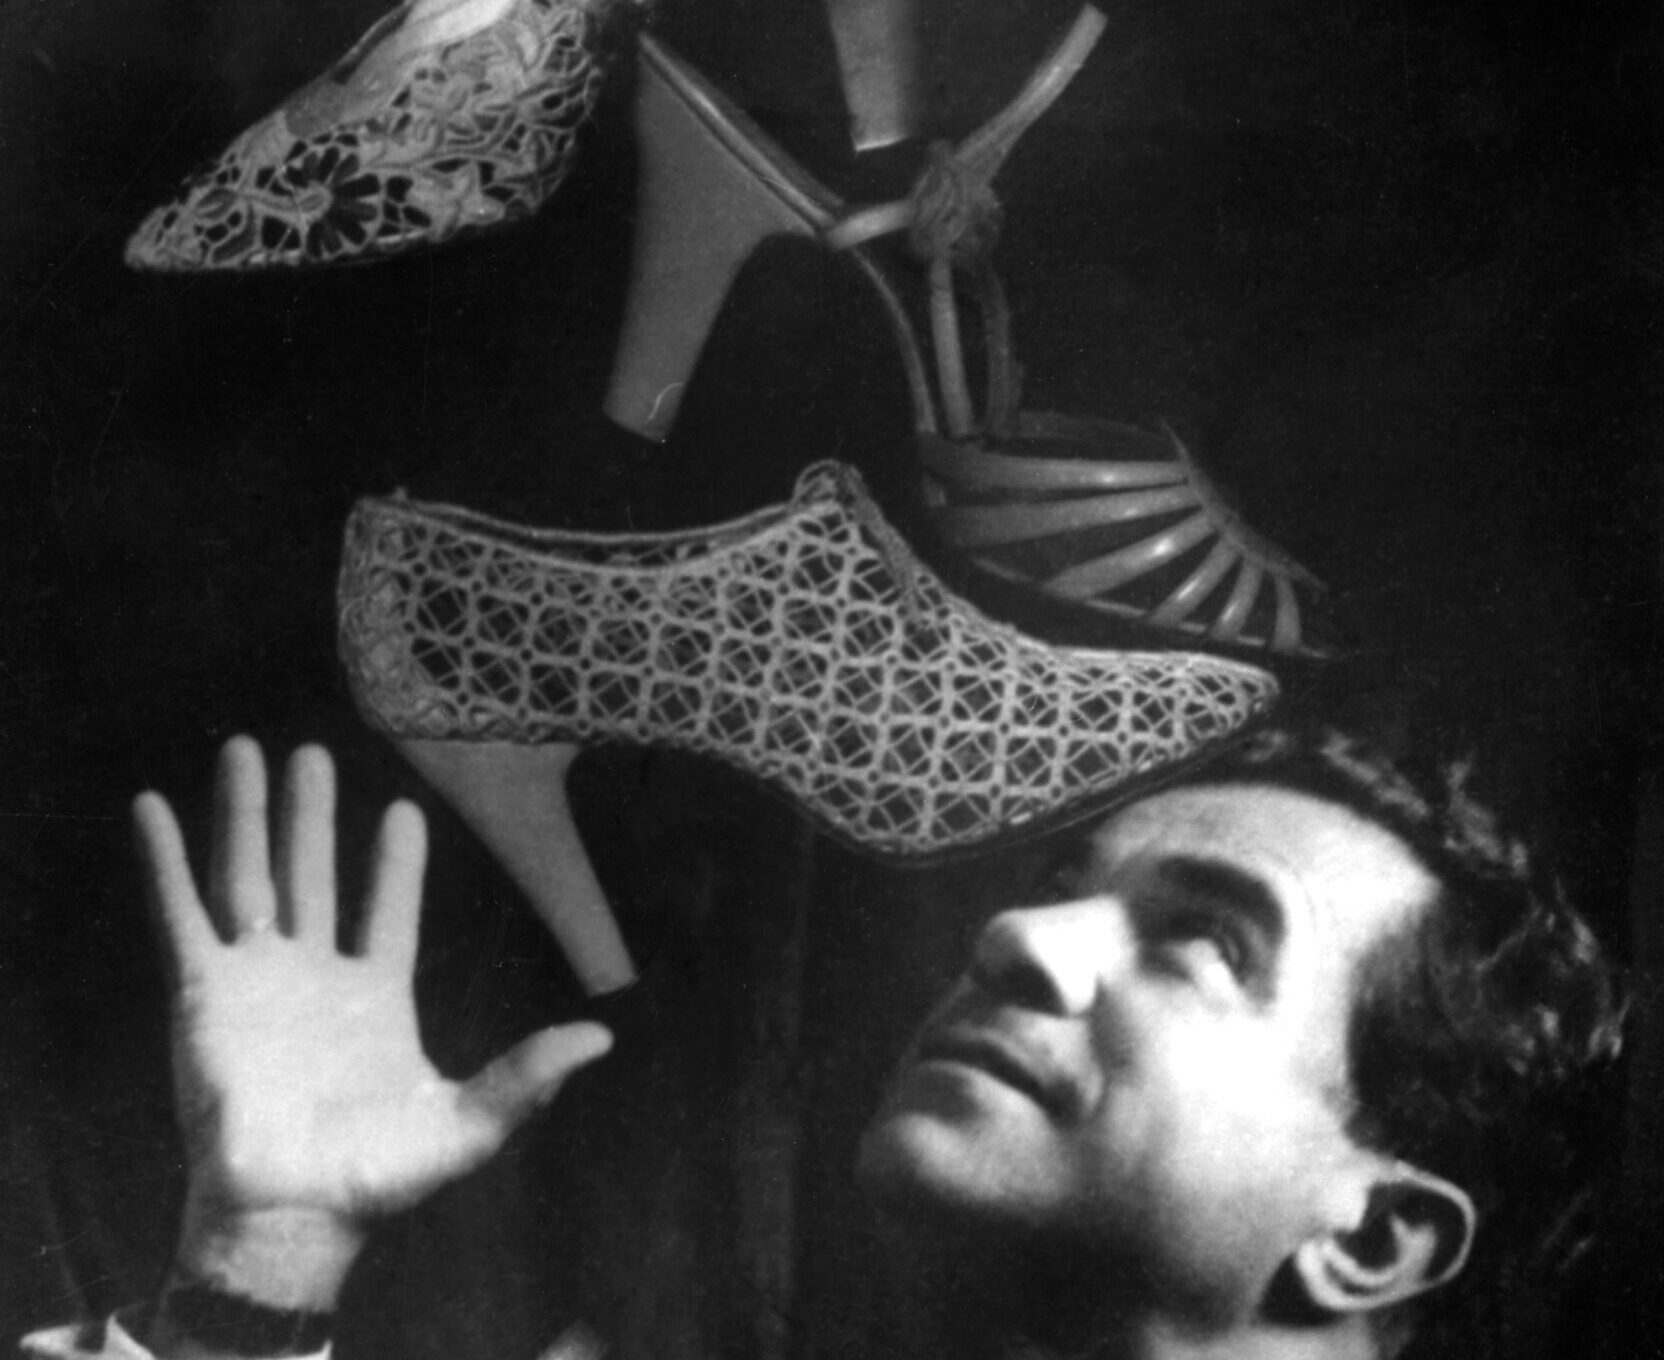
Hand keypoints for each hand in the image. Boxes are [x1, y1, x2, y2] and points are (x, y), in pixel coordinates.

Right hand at [135, 738, 610, 1307]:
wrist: (292, 1215)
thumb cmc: (377, 1178)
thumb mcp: (468, 1125)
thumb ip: (527, 1076)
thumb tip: (603, 1040)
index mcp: (376, 997)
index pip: (389, 911)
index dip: (396, 864)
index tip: (406, 809)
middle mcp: (313, 976)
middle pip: (311, 873)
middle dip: (311, 814)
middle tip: (314, 751)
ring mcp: (255, 979)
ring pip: (250, 875)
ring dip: (247, 814)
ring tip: (246, 748)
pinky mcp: (201, 992)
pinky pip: (180, 912)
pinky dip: (166, 860)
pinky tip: (153, 806)